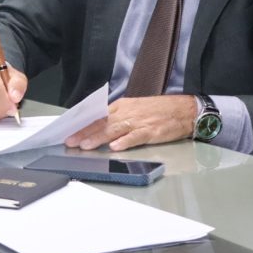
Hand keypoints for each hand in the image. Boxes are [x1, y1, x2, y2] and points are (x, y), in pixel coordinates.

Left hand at [65, 95, 197, 151]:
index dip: (83, 125)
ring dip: (99, 138)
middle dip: (85, 133)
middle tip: (71, 141)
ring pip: (115, 130)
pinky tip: (115, 147)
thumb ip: (117, 117)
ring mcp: (139, 122)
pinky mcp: (151, 131)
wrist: (184, 109)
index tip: (69, 132)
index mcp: (122, 106)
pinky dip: (125, 141)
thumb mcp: (134, 108)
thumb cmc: (158, 110)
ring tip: (86, 145)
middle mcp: (128, 113)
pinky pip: (136, 137)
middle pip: (102, 123)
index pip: (98, 116)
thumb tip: (97, 127)